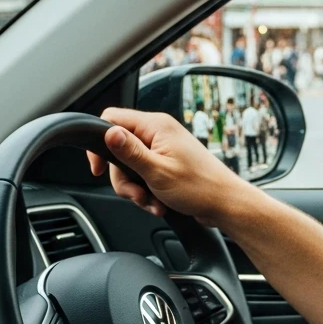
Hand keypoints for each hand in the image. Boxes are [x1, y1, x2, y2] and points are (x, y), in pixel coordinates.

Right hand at [86, 108, 260, 227]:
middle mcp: (158, 133)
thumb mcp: (157, 172)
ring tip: (153, 201)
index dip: (100, 143)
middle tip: (137, 193)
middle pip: (118, 150)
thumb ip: (130, 152)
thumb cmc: (199, 188)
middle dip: (123, 178)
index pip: (111, 119)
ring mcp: (162, 148)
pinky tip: (159, 203)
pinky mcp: (166, 163)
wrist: (224, 204)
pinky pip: (143, 176)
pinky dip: (147, 192)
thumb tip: (107, 133)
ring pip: (129, 167)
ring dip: (136, 189)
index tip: (98, 169)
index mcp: (156, 126)